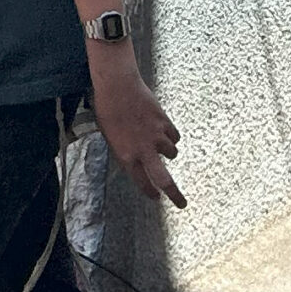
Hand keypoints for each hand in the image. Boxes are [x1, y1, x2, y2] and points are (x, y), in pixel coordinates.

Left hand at [88, 48, 186, 208]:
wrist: (118, 87)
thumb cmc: (108, 111)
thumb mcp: (110, 137)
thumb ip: (125, 151)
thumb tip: (137, 161)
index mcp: (126, 156)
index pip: (141, 182)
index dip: (149, 192)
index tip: (156, 198)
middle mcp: (143, 150)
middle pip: (164, 180)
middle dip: (175, 195)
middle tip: (182, 204)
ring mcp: (156, 136)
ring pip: (172, 153)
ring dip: (168, 152)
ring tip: (159, 143)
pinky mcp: (165, 122)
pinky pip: (174, 136)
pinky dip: (170, 136)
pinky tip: (163, 130)